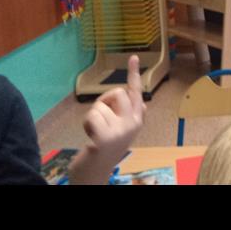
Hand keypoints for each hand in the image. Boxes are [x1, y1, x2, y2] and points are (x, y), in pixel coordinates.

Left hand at [69, 55, 146, 183]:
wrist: (95, 173)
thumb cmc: (105, 150)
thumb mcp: (121, 131)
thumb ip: (131, 116)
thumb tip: (143, 103)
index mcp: (137, 120)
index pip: (136, 92)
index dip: (133, 73)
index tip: (133, 56)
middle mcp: (133, 124)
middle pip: (117, 93)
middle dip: (104, 102)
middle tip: (100, 120)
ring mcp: (121, 131)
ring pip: (101, 106)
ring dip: (92, 117)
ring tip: (94, 133)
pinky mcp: (106, 138)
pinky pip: (93, 115)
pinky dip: (87, 123)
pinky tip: (90, 137)